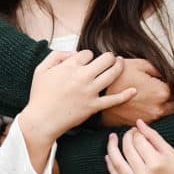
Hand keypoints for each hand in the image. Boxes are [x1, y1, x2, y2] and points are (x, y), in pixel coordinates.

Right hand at [21, 51, 135, 143]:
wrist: (41, 120)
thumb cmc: (39, 95)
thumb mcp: (41, 69)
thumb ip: (56, 56)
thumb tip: (73, 53)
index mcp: (70, 67)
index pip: (87, 53)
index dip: (89, 55)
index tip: (87, 61)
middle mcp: (82, 77)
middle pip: (105, 59)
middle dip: (110, 57)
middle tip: (111, 58)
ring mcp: (89, 91)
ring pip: (112, 74)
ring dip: (119, 66)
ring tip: (121, 63)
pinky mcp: (94, 106)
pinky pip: (113, 100)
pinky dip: (125, 95)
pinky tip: (134, 90)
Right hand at [101, 59, 173, 126]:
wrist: (98, 95)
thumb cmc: (117, 78)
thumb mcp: (139, 64)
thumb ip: (159, 68)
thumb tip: (171, 73)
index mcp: (161, 92)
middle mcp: (158, 108)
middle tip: (170, 88)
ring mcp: (150, 118)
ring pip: (167, 112)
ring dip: (167, 105)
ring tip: (158, 96)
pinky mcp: (141, 123)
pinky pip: (155, 118)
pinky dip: (155, 111)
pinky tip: (148, 104)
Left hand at [105, 121, 173, 173]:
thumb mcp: (170, 151)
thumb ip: (152, 136)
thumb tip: (138, 123)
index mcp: (156, 163)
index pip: (138, 141)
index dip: (136, 132)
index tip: (138, 129)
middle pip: (127, 151)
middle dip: (126, 138)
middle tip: (128, 133)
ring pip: (118, 164)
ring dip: (112, 150)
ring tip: (112, 140)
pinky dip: (111, 167)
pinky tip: (109, 157)